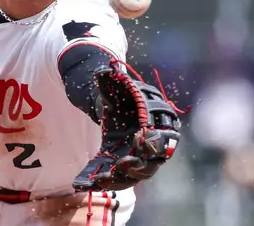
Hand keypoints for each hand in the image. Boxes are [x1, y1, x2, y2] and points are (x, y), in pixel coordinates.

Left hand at [72, 61, 186, 191]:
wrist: (115, 104)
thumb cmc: (125, 94)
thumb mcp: (118, 86)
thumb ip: (113, 80)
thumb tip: (104, 70)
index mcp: (162, 126)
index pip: (166, 139)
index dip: (154, 141)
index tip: (140, 139)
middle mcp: (154, 147)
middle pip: (152, 164)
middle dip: (138, 166)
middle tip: (122, 164)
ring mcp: (139, 158)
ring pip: (134, 176)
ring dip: (119, 179)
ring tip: (100, 179)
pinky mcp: (123, 164)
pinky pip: (117, 177)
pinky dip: (105, 181)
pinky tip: (86, 182)